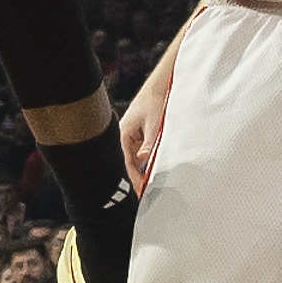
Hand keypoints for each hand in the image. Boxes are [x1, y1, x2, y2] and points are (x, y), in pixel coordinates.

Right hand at [120, 67, 174, 191]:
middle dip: (134, 178)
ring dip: (140, 172)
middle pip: (127, 164)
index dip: (132, 178)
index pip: (125, 162)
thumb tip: (143, 159)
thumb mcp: (154, 124)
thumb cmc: (154, 102)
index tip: (138, 191)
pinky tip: (149, 172)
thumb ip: (149, 143)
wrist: (158, 88)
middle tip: (142, 194)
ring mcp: (130, 138)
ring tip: (147, 187)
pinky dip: (144, 164)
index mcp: (123, 134)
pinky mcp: (137, 137)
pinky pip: (138, 155)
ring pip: (132, 161)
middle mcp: (123, 137)